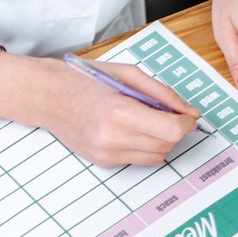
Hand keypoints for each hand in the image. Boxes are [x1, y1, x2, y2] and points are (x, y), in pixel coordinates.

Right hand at [0, 54, 197, 166]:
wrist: (47, 96)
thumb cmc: (85, 80)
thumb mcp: (128, 74)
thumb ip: (162, 93)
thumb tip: (189, 112)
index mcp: (119, 111)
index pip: (171, 130)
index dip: (186, 124)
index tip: (186, 116)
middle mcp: (112, 137)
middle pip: (166, 145)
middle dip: (174, 131)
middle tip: (166, 113)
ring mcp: (106, 153)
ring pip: (156, 156)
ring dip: (160, 140)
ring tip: (145, 120)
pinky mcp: (103, 162)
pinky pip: (139, 160)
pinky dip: (143, 146)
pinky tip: (129, 129)